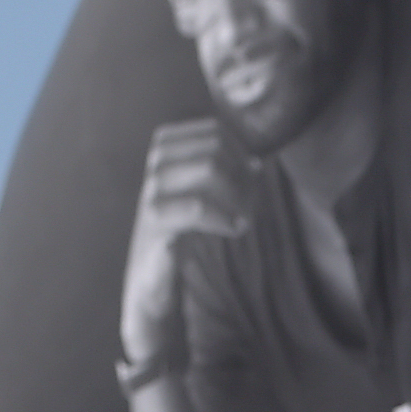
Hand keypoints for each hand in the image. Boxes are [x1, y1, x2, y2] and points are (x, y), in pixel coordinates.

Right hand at [119, 119, 257, 383]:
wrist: (153, 281)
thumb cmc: (183, 235)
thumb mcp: (205, 196)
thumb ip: (226, 174)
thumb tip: (258, 164)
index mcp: (167, 148)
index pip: (215, 131)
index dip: (242, 153)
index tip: (251, 182)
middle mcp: (157, 163)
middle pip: (215, 148)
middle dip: (242, 176)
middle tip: (250, 205)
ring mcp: (152, 190)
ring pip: (209, 169)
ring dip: (237, 195)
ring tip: (244, 220)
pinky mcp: (155, 220)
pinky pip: (198, 206)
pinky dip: (224, 217)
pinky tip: (233, 230)